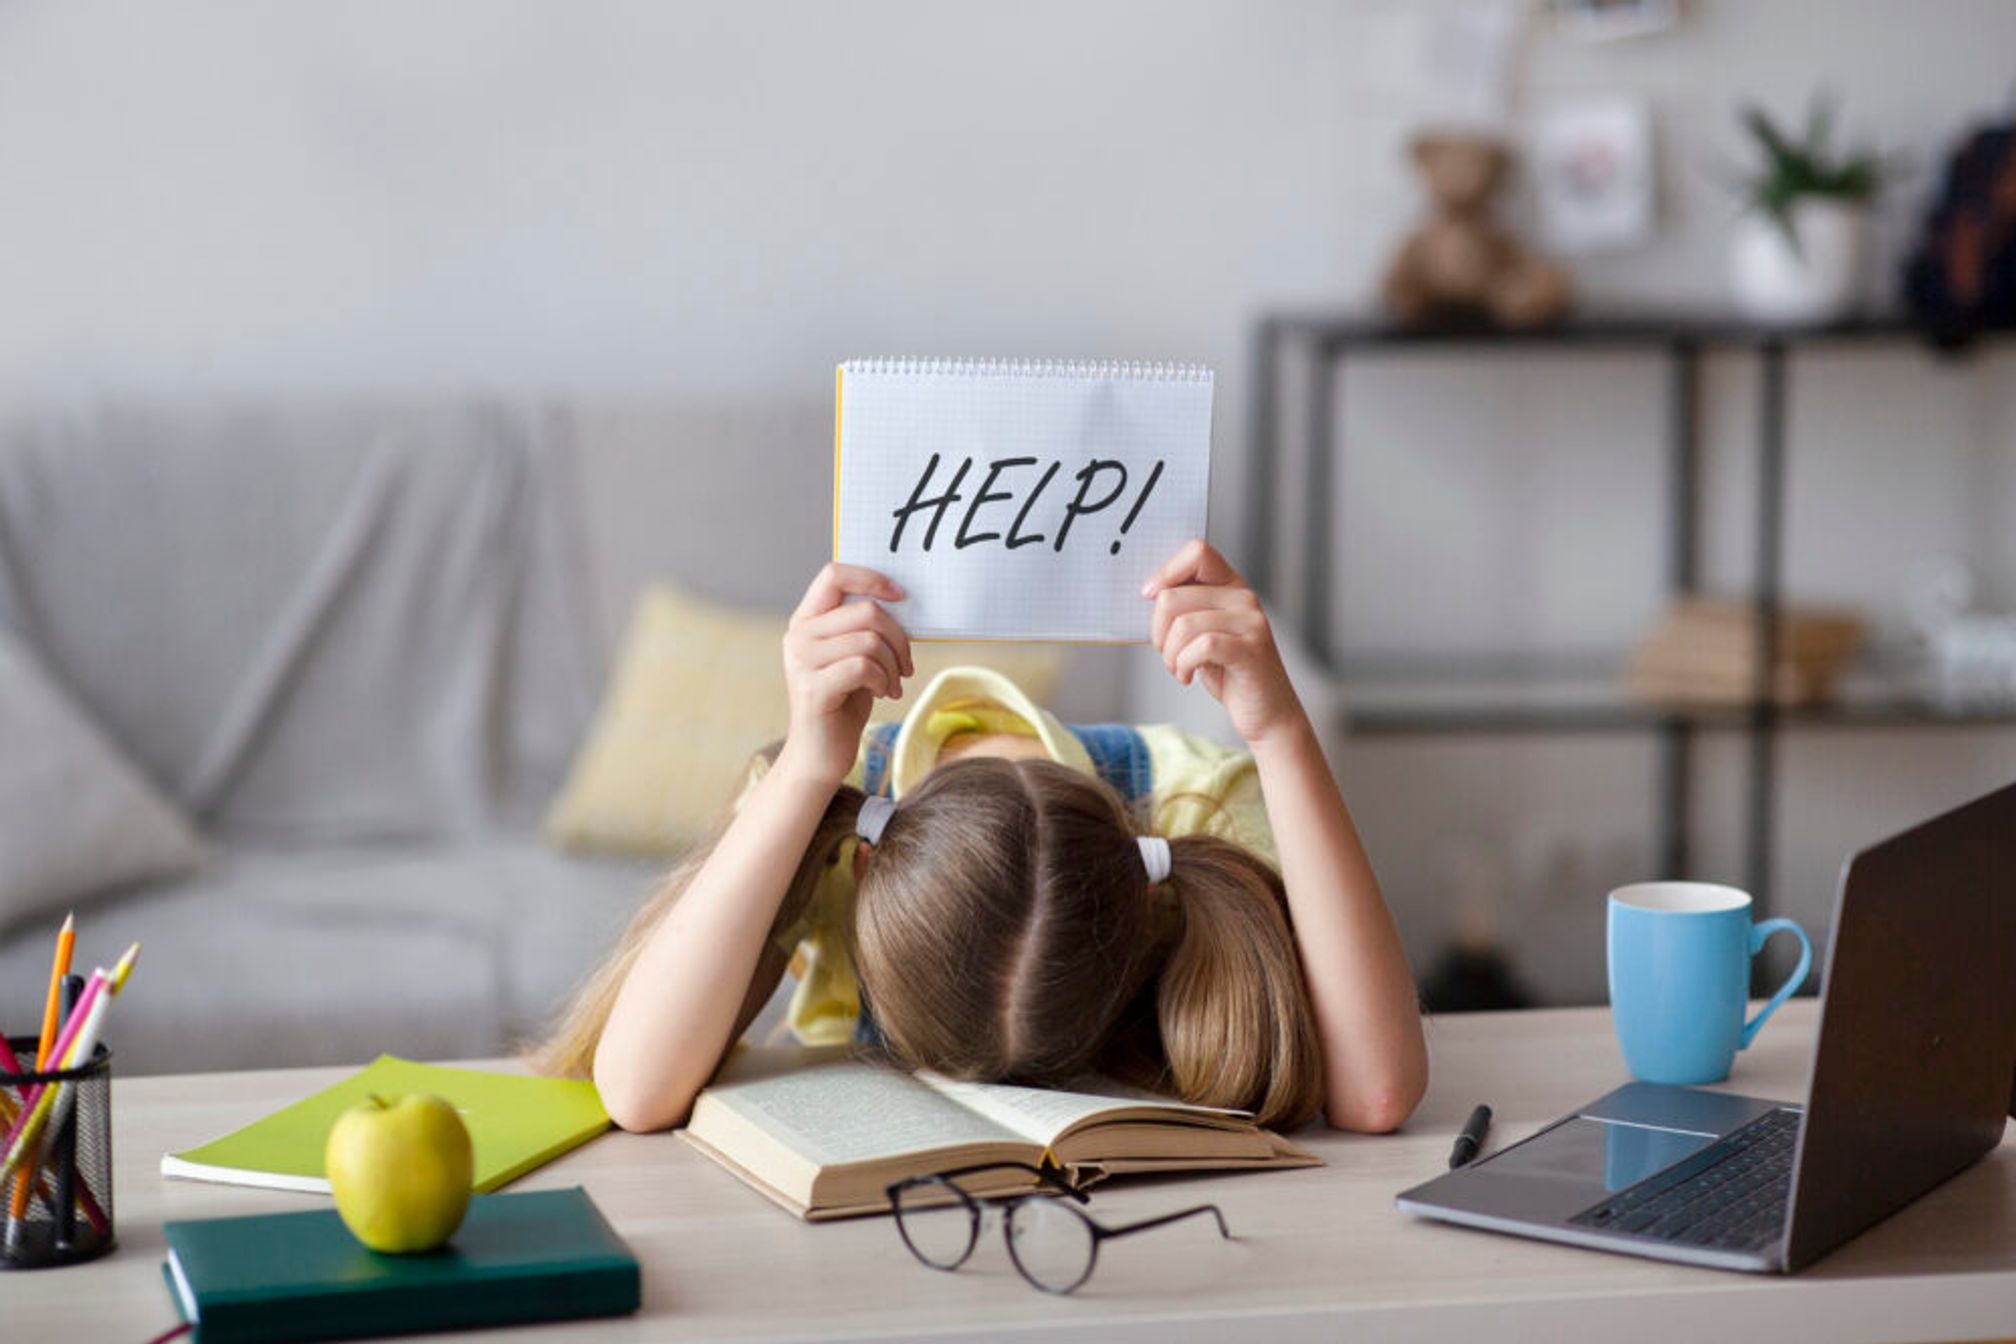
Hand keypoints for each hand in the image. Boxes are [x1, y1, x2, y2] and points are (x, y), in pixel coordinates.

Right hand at [778, 563, 913, 785]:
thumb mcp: (854, 655)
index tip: (901, 596)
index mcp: (806, 620)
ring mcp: (801, 661)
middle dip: (898, 638)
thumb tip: (901, 599)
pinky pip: (863, 667)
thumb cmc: (845, 701)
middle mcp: (798, 635)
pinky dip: (883, 680)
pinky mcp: (813, 688)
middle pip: (865, 611)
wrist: (821, 753)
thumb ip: (864, 626)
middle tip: (905, 665)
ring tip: (893, 684)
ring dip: (893, 664)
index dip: (872, 578)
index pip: (834, 574)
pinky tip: (882, 694)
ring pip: (869, 640)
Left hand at [1144, 540, 1305, 746]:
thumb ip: (1185, 611)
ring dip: (1170, 655)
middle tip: (1167, 654)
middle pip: (1174, 597)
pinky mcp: (1251, 649)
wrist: (1266, 713)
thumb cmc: (1228, 673)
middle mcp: (1244, 597)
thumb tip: (1148, 594)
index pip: (1197, 552)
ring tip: (1179, 669)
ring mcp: (1251, 622)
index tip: (1150, 597)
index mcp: (1231, 586)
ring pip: (1183, 625)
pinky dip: (1184, 665)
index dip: (1166, 572)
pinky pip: (1201, 646)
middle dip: (1158, 632)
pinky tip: (1188, 677)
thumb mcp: (1202, 634)